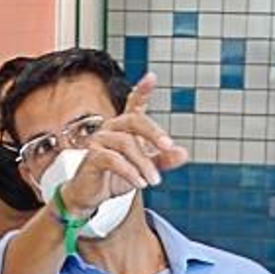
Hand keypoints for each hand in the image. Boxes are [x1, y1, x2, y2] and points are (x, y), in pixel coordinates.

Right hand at [57, 73, 189, 215]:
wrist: (93, 196)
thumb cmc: (116, 177)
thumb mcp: (145, 169)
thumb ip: (163, 160)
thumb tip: (183, 153)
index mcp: (125, 127)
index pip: (133, 104)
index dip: (142, 90)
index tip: (151, 77)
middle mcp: (111, 128)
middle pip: (134, 120)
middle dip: (153, 132)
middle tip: (169, 147)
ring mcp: (99, 141)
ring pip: (126, 144)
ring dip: (144, 164)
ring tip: (154, 181)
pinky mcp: (91, 157)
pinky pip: (112, 159)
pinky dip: (129, 172)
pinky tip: (139, 183)